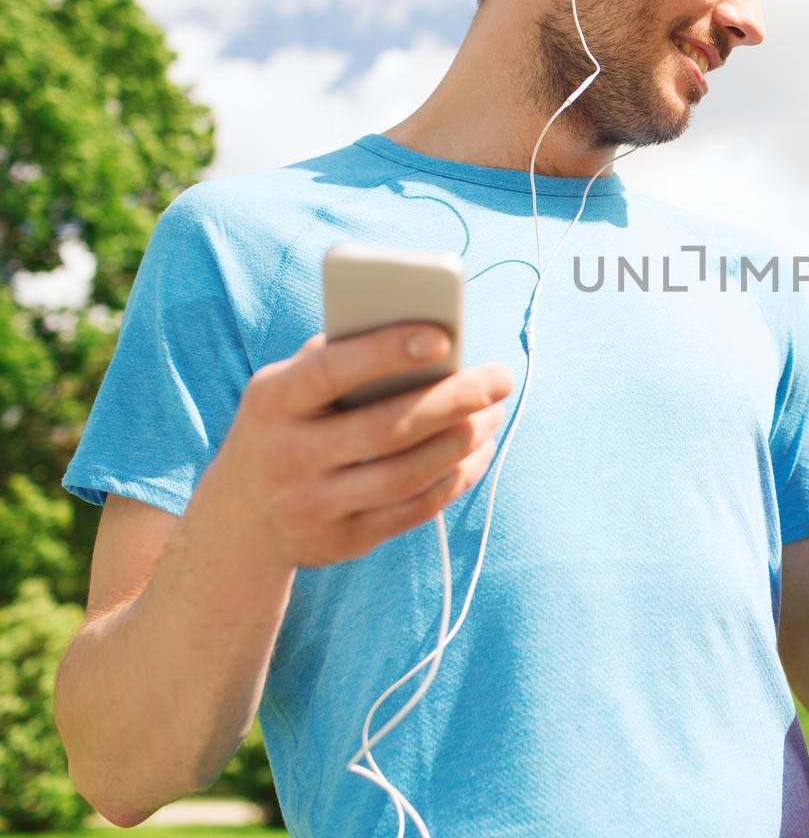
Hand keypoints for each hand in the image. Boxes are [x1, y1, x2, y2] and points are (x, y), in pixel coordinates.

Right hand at [206, 324, 514, 569]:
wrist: (240, 519)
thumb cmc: (286, 426)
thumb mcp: (288, 387)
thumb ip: (343, 357)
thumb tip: (430, 335)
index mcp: (272, 401)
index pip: (332, 371)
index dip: (387, 352)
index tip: (444, 337)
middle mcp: (287, 457)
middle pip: (387, 429)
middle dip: (454, 401)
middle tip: (500, 378)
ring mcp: (313, 506)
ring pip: (408, 474)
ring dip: (464, 441)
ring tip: (493, 412)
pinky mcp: (344, 542)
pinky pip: (415, 509)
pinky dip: (457, 477)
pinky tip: (479, 450)